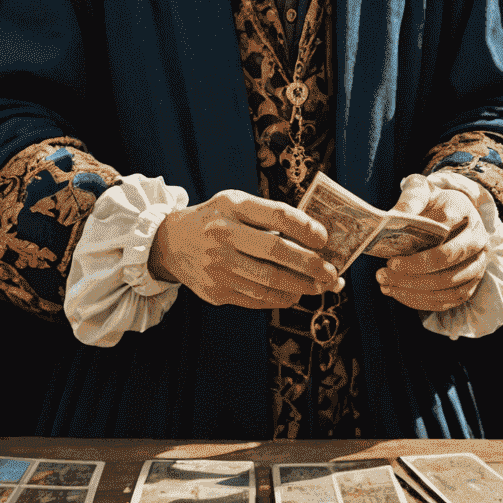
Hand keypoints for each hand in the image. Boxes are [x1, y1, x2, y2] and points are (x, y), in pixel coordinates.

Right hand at [148, 190, 340, 308]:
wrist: (171, 243)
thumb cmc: (216, 220)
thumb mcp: (236, 204)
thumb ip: (270, 216)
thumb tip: (316, 239)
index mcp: (231, 206)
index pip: (277, 215)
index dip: (305, 228)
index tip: (324, 238)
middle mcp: (222, 235)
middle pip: (276, 252)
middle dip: (310, 264)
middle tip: (331, 272)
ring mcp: (217, 266)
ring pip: (270, 281)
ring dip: (301, 287)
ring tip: (320, 286)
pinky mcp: (216, 292)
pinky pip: (257, 299)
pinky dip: (282, 298)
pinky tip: (295, 294)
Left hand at [377, 176, 490, 312]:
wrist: (450, 215)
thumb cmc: (432, 203)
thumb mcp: (421, 190)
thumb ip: (411, 198)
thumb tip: (395, 216)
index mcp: (465, 212)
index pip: (446, 227)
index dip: (419, 243)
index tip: (392, 255)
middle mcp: (478, 240)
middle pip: (448, 260)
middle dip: (414, 269)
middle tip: (385, 270)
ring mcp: (477, 265)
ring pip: (449, 284)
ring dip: (414, 288)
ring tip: (386, 283)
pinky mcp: (470, 285)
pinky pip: (448, 300)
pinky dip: (421, 300)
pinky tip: (397, 292)